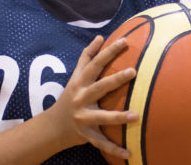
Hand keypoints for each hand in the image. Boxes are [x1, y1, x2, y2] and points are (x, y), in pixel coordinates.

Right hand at [47, 36, 138, 158]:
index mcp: (80, 83)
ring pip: (102, 117)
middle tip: (134, 71)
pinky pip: (102, 143)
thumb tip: (100, 36)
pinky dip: (115, 149)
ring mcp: (83, 117)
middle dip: (116, 79)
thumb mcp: (75, 76)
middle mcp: (81, 98)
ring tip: (137, 115)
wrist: (52, 126)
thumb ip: (87, 56)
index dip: (108, 52)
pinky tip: (130, 153)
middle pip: (100, 87)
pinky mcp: (86, 135)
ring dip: (119, 117)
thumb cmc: (70, 96)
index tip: (124, 41)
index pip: (95, 63)